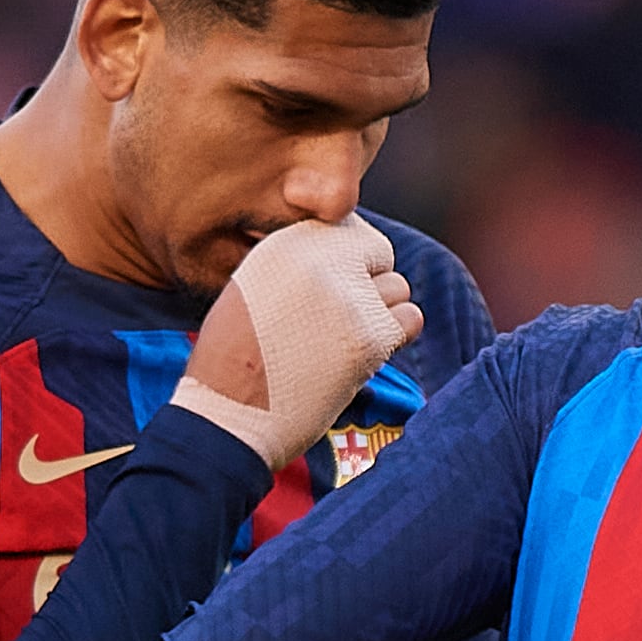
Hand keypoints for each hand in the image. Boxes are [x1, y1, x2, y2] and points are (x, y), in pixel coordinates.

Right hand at [173, 216, 418, 468]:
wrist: (231, 414)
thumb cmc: (237, 360)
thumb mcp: (254, 286)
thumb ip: (300, 264)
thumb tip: (350, 256)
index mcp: (285, 242)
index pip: (347, 226)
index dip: (349, 257)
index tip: (334, 285)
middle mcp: (317, 259)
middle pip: (377, 254)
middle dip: (367, 284)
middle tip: (337, 319)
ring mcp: (348, 296)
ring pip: (398, 287)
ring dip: (381, 312)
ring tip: (343, 340)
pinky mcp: (370, 336)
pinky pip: (410, 319)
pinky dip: (394, 337)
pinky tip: (361, 355)